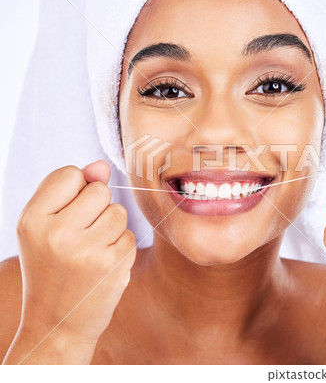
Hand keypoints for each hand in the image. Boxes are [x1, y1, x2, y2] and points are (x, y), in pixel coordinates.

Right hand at [16, 160, 135, 344]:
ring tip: (91, 252)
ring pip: (118, 211)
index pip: (70, 174)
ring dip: (111, 228)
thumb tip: (102, 165)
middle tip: (81, 237)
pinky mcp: (113, 263)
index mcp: (31, 219)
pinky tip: (103, 265)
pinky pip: (130, 234)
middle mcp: (57, 233)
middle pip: (100, 190)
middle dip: (97, 208)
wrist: (57, 324)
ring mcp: (86, 249)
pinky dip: (121, 247)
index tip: (68, 214)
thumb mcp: (46, 228)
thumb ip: (71, 191)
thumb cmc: (52, 269)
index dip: (76, 190)